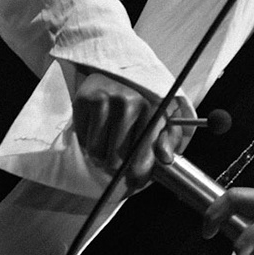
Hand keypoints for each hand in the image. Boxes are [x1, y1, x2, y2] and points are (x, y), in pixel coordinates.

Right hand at [70, 69, 195, 191]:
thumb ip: (170, 139)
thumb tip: (166, 157)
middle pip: (117, 158)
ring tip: (107, 143)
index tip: (135, 179)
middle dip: (117, 166)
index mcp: (153, 107)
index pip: (144, 152)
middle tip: (118, 160)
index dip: (139, 173)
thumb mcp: (164, 119)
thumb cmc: (141, 103)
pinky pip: (83, 139)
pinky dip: (88, 143)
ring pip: (97, 152)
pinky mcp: (84, 99)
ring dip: (100, 156)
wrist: (113, 75)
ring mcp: (105, 99)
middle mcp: (130, 101)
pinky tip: (96, 131)